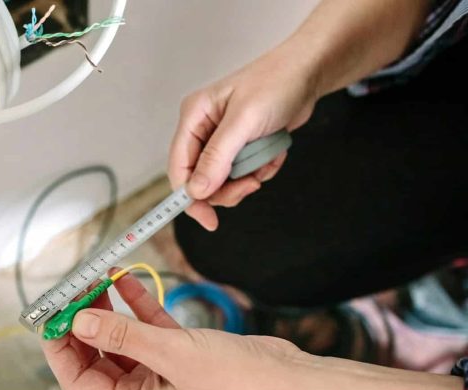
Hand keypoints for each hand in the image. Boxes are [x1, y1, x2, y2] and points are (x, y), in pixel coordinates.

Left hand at [41, 273, 301, 389]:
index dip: (60, 351)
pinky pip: (148, 327)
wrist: (289, 382)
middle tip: (72, 292)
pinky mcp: (181, 353)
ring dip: (107, 311)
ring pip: (121, 339)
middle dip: (82, 325)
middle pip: (97, 357)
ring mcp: (162, 372)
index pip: (80, 382)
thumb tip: (77, 322)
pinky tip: (125, 279)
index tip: (50, 319)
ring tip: (95, 279)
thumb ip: (123, 336)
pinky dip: (137, 305)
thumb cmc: (236, 382)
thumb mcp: (172, 354)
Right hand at [168, 44, 319, 229]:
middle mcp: (203, 130)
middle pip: (201, 180)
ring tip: (265, 161)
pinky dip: (260, 170)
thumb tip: (196, 190)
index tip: (208, 219)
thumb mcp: (243, 122)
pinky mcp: (240, 146)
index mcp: (194, 117)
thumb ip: (217, 157)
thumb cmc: (276, 83)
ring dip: (248, 178)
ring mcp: (222, 139)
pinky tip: (273, 152)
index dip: (190, 197)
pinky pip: (243, 174)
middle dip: (227, 188)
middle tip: (250, 185)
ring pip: (223, 181)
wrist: (309, 71)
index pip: (179, 168)